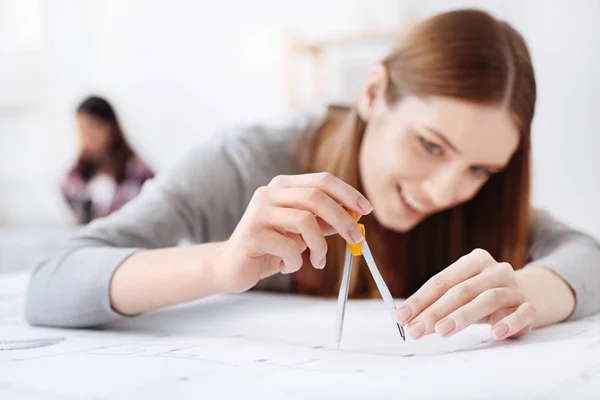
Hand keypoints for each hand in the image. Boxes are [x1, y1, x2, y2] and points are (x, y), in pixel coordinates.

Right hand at [215, 173, 372, 292]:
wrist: (231, 266)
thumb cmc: (270, 246)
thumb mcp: (301, 232)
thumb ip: (323, 221)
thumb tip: (354, 216)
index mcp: (283, 186)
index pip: (322, 180)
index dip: (348, 193)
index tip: (367, 210)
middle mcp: (269, 193)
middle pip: (316, 197)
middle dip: (342, 219)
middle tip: (356, 239)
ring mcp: (258, 212)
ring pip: (305, 221)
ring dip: (320, 246)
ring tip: (318, 261)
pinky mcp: (252, 234)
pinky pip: (290, 248)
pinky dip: (297, 262)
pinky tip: (287, 266)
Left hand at [395, 248, 536, 339]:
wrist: (529, 295)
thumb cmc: (483, 295)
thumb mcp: (461, 292)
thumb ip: (437, 302)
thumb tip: (406, 319)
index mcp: (474, 260)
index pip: (442, 281)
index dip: (420, 299)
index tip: (401, 317)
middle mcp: (495, 270)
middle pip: (461, 290)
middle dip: (435, 311)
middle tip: (416, 330)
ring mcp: (514, 288)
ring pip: (487, 300)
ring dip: (462, 317)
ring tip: (442, 331)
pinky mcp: (530, 306)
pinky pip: (523, 313)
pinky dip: (509, 323)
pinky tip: (495, 333)